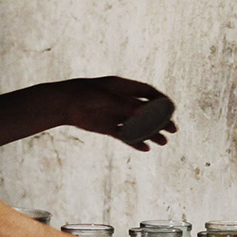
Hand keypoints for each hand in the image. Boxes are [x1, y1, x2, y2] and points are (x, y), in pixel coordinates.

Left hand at [53, 77, 176, 150]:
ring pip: (138, 125)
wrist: (62, 105)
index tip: (171, 108)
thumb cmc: (82, 94)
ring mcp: (115, 114)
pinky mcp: (108, 127)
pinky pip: (125, 135)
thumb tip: (144, 112)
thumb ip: (124, 104)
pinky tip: (145, 148)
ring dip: (151, 133)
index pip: (147, 92)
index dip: (160, 99)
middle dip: (161, 120)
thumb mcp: (104, 97)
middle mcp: (122, 101)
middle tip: (173, 130)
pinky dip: (134, 142)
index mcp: (123, 87)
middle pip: (146, 111)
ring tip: (163, 142)